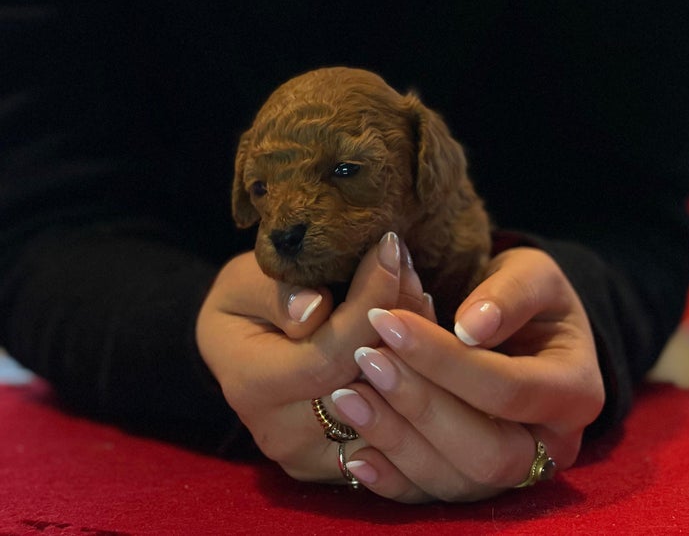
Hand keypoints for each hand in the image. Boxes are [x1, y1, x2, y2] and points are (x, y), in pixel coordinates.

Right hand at [195, 231, 432, 480]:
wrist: (240, 354)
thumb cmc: (245, 306)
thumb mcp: (244, 282)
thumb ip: (276, 292)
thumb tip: (312, 309)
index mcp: (253, 388)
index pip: (330, 354)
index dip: (369, 303)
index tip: (392, 252)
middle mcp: (283, 434)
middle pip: (369, 386)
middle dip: (402, 325)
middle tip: (413, 273)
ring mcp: (315, 456)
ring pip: (393, 410)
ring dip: (417, 353)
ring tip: (419, 298)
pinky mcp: (343, 464)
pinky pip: (398, 429)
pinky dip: (417, 383)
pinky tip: (420, 338)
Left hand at [326, 247, 605, 501]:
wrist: (526, 325)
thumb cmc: (529, 296)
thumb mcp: (533, 273)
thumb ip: (510, 293)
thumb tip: (473, 325)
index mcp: (577, 392)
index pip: (509, 390)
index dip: (446, 361)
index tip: (390, 322)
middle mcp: (553, 446)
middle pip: (488, 453)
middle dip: (422, 406)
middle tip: (367, 359)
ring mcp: (514, 474)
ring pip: (456, 482)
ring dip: (396, 440)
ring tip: (347, 394)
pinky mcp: (474, 483)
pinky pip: (431, 497)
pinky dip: (390, 478)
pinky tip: (355, 451)